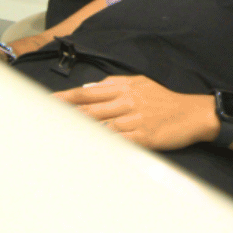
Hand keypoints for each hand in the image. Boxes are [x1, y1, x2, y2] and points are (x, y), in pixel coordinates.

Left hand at [54, 75, 216, 151]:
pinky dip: (100, 145)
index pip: (87, 92)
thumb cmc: (164, 100)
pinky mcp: (143, 138)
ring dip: (77, 131)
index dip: (65, 97)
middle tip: (40, 118)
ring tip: (56, 135)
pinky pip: (117, 142)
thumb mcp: (140, 83)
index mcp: (124, 88)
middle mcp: (127, 102)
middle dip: (64, 114)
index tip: (46, 101)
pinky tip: (85, 148)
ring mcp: (135, 120)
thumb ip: (114, 85)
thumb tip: (89, 88)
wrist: (193, 114)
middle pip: (88, 109)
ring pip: (99, 126)